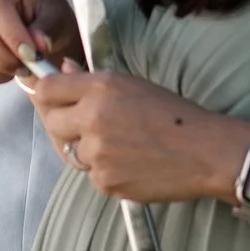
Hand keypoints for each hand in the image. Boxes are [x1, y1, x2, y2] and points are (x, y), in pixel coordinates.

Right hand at [0, 0, 82, 85]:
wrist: (41, 29)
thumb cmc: (49, 14)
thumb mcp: (57, 14)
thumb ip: (49, 27)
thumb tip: (40, 45)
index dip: (12, 34)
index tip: (31, 54)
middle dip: (3, 54)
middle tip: (29, 66)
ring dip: (3, 66)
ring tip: (27, 64)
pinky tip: (14, 65)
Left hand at [26, 68, 249, 202]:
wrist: (205, 152)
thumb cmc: (175, 115)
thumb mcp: (133, 85)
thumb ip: (91, 80)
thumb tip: (63, 69)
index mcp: (100, 87)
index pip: (47, 89)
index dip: (44, 94)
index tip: (47, 98)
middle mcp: (93, 118)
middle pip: (50, 122)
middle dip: (61, 123)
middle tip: (83, 124)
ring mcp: (97, 153)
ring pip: (71, 151)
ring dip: (85, 148)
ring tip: (118, 144)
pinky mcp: (105, 181)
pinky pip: (91, 174)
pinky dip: (104, 170)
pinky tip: (129, 162)